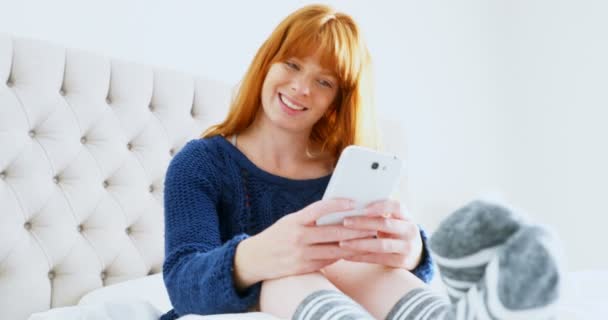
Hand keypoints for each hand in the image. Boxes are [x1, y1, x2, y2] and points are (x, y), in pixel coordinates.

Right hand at [233, 199, 376, 287]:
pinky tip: (353, 251)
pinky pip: (329, 261)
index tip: (354, 202)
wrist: (254, 259)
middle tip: (372, 223)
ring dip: (354, 244)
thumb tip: (336, 210)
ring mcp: (302, 255)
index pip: (319, 209)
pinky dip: (342, 255)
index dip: (337, 204)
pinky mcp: (304, 268)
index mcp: (295, 221)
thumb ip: (310, 218)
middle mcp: (298, 237)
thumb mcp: (289, 221)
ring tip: (369, 238)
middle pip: (333, 231)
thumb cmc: (276, 236)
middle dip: (355, 228)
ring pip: (335, 249)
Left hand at [338, 200, 422, 269]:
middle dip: (363, 223)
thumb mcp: (394, 219)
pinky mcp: (401, 262)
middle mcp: (410, 231)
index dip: (379, 206)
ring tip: (342, 242)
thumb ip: (379, 212)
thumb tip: (350, 206)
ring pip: (381, 245)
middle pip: (385, 224)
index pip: (396, 207)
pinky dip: (360, 257)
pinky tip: (346, 256)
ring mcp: (407, 247)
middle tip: (344, 222)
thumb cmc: (395, 230)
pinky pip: (378, 259)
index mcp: (407, 216)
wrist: (414, 252)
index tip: (361, 207)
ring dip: (359, 243)